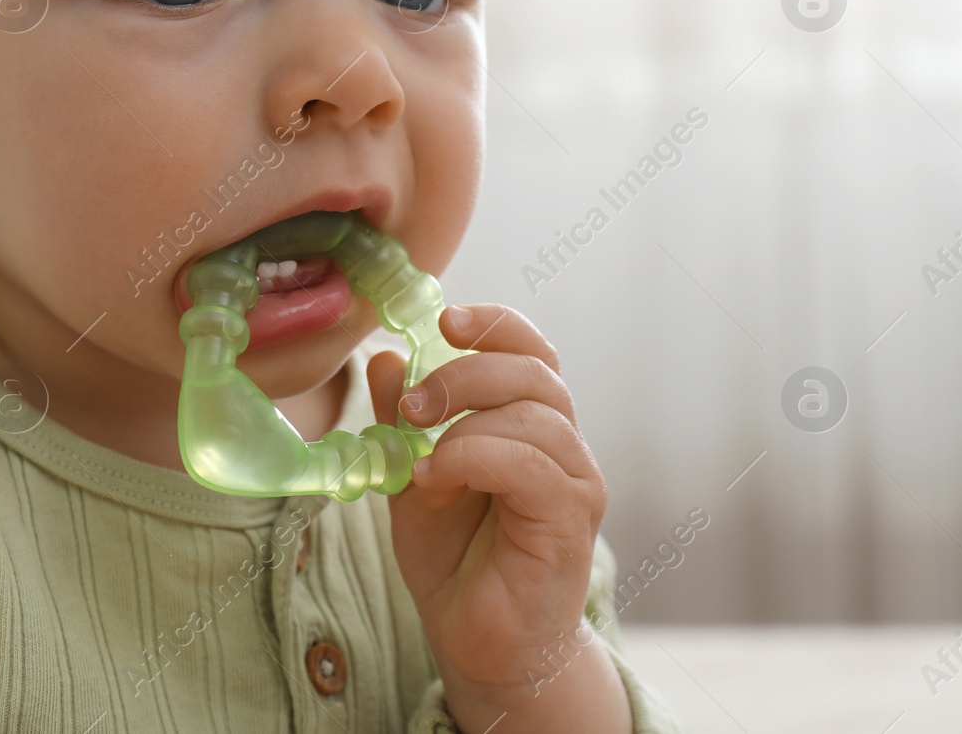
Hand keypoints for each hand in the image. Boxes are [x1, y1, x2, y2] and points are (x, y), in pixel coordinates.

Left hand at [367, 304, 630, 731]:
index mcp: (531, 423)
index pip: (532, 350)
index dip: (495, 323)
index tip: (445, 319)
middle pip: (535, 373)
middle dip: (467, 372)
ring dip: (466, 422)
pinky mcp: (571, 523)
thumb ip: (401, 421)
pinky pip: (533, 467)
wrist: (477, 640)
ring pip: (536, 416)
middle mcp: (565, 447)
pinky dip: (477, 459)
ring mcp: (575, 484)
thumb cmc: (454, 557)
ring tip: (419, 456)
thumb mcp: (410, 475)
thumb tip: (386, 358)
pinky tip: (437, 478)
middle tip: (413, 403)